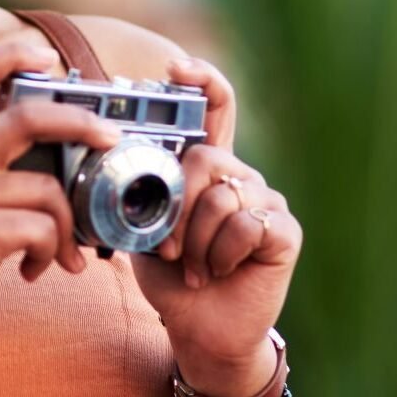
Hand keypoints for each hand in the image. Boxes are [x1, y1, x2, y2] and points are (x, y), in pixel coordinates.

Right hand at [0, 39, 123, 358]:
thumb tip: (66, 139)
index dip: (10, 55)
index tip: (48, 56)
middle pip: (23, 117)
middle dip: (78, 121)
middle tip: (110, 137)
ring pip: (46, 189)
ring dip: (68, 226)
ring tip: (61, 251)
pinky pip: (42, 230)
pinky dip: (52, 254)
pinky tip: (34, 270)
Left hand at [131, 58, 302, 396]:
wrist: (199, 328)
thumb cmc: (170, 274)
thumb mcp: (141, 226)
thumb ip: (138, 191)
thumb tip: (111, 160)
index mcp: (208, 167)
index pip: (215, 108)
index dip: (202, 81)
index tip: (176, 68)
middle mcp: (240, 175)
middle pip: (207, 158)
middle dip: (179, 206)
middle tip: (169, 246)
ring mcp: (267, 200)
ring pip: (224, 197)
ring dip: (197, 240)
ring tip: (195, 265)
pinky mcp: (285, 230)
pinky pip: (248, 224)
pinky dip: (222, 253)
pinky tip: (220, 271)